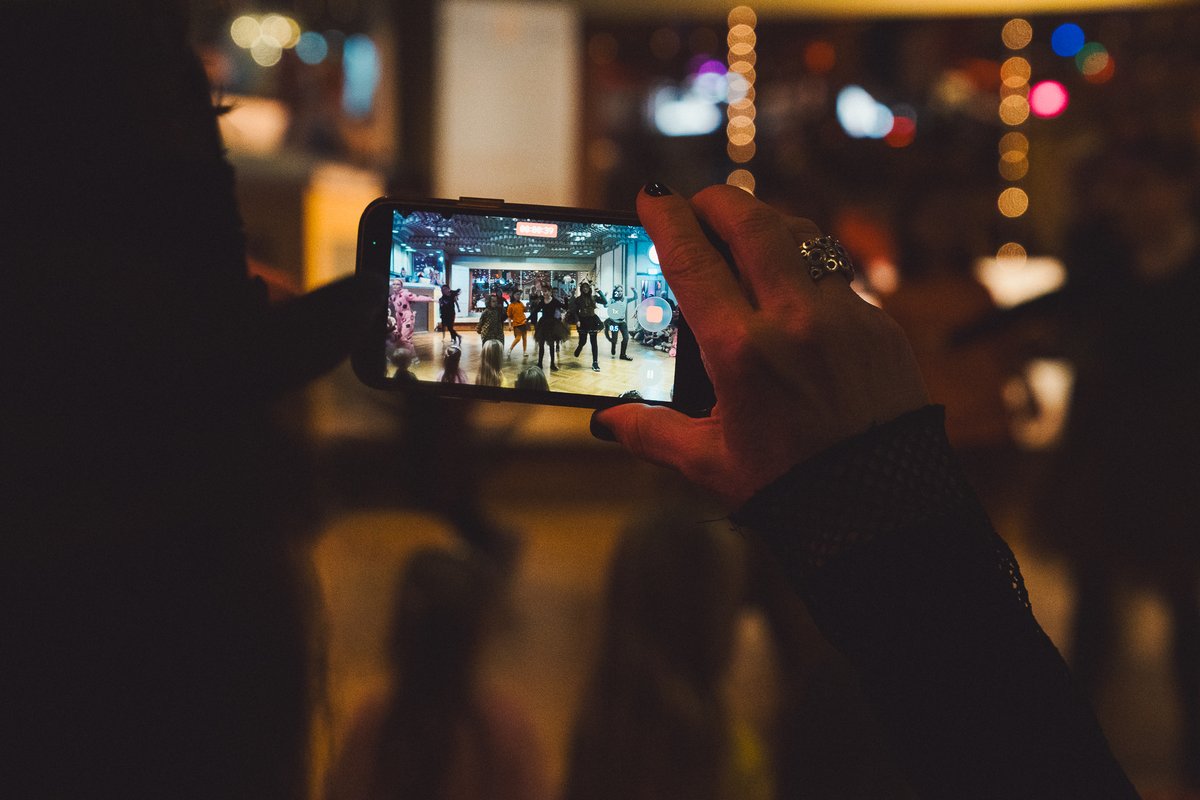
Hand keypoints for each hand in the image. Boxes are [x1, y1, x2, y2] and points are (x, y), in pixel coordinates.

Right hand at [592, 184, 927, 505]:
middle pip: (752, 222)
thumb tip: (608, 419)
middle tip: (698, 204)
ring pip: (803, 237)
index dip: (668, 218)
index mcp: (742, 352)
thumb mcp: (710, 463)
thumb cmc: (792, 492)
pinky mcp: (881, 326)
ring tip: (746, 236)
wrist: (884, 515)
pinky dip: (809, 269)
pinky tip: (794, 289)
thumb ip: (652, 433)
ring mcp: (846, 317)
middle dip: (717, 201)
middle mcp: (795, 321)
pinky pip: (838, 276)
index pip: (694, 259)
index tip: (651, 197)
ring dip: (768, 225)